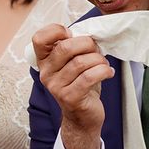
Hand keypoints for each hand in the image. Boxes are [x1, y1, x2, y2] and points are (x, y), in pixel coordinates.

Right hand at [32, 23, 114, 148]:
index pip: (39, 38)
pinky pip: (89, 76)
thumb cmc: (79, 84)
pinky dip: (103, 70)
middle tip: (96, 50)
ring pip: (80, 62)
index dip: (57, 30)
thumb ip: (73, 47)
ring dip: (98, 59)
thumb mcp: (72, 63)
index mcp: (44, 61)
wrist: (82, 117)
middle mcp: (46, 73)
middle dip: (87, 44)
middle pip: (65, 47)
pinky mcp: (70, 97)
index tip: (72, 35)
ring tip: (104, 64)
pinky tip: (108, 72)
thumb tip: (88, 33)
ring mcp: (56, 87)